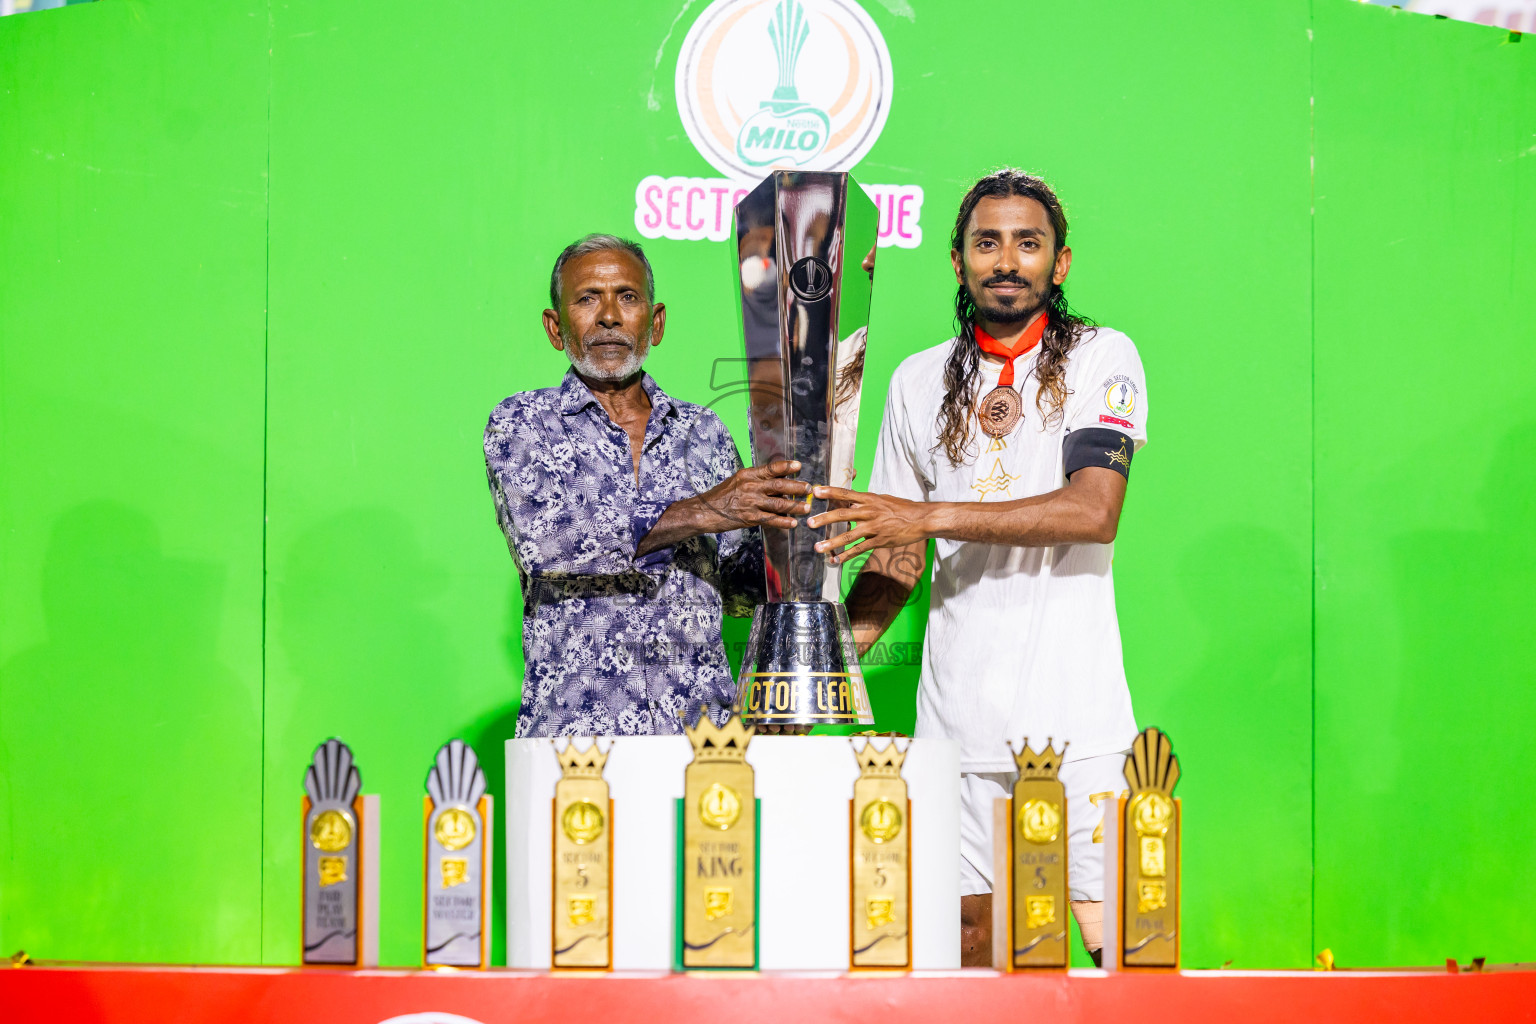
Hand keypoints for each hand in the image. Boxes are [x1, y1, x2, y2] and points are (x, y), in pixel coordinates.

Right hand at [693, 459, 813, 532]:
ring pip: (779, 504)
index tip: (799, 466)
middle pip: (779, 486)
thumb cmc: (721, 495)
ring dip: (795, 506)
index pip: (771, 468)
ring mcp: (751, 503)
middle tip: (809, 488)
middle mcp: (751, 487)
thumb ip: (756, 481)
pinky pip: (771, 520)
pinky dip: (784, 522)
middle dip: (796, 487)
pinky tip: (793, 523)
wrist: (704, 511)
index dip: (786, 467)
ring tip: (806, 507)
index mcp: (748, 475)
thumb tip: (778, 483)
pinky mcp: (750, 518)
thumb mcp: (738, 481)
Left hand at [807, 486, 932, 563]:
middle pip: (843, 514)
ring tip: (818, 547)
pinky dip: (847, 556)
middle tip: (810, 523)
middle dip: (825, 519)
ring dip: (832, 542)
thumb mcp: (883, 499)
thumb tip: (851, 500)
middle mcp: (870, 511)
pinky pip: (860, 549)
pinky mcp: (880, 540)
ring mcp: (875, 527)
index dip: (830, 492)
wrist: (922, 519)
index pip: (846, 493)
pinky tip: (836, 561)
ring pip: (849, 535)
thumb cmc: (903, 508)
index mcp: (870, 498)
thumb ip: (867, 501)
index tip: (815, 491)